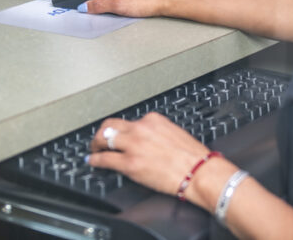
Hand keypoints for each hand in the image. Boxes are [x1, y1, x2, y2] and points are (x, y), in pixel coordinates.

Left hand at [88, 112, 234, 201]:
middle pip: (110, 125)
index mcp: (153, 120)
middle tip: (98, 140)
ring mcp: (134, 145)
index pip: (128, 121)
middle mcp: (141, 128)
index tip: (118, 135)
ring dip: (96, 145)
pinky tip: (92, 162)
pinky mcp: (130, 164)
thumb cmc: (193, 157)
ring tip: (94, 150)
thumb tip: (146, 141)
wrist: (200, 172)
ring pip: (104, 139)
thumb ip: (156, 133)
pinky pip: (105, 159)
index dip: (120, 130)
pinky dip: (95, 160)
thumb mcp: (173, 134)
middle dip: (102, 133)